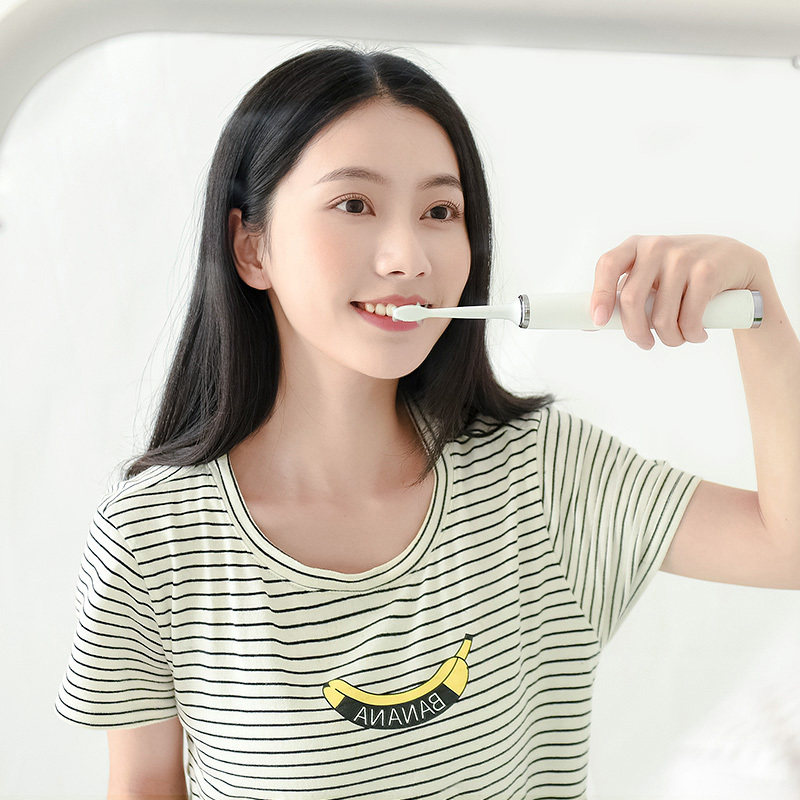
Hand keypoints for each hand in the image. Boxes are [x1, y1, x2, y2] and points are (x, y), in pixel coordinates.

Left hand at [590, 234, 768, 348]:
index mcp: (635, 246)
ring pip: (661, 316)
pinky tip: (697, 333)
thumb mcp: (651, 277)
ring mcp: (682, 256)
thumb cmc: (683, 276)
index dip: (599, 295)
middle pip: (631, 300)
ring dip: (669, 339)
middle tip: (645, 344)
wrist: (736, 263)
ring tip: (677, 338)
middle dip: (635, 332)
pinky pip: (689, 318)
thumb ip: (624, 295)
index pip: (607, 265)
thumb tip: (591, 323)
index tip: (598, 322)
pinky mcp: (707, 271)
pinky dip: (691, 335)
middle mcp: (656, 246)